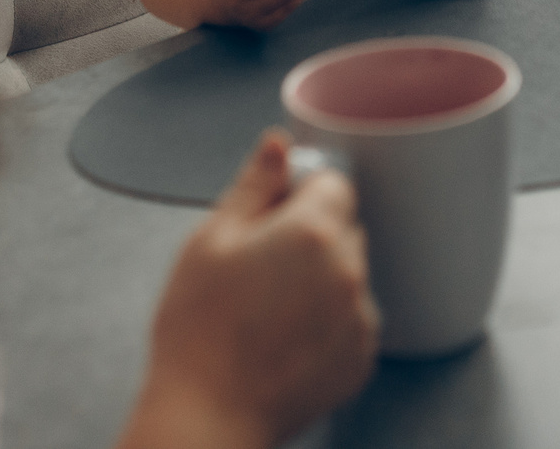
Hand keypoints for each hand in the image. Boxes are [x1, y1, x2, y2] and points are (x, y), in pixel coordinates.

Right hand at [128, 131, 377, 448]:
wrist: (208, 413)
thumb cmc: (198, 330)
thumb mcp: (210, 240)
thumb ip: (254, 185)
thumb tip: (278, 145)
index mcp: (312, 232)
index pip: (333, 183)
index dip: (301, 194)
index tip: (273, 216)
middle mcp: (348, 271)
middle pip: (344, 228)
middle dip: (311, 235)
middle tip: (261, 266)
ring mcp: (359, 318)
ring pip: (348, 275)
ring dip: (322, 279)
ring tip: (269, 310)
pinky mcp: (361, 359)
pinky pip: (352, 319)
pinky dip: (328, 322)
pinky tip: (285, 337)